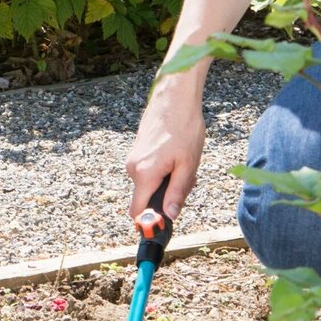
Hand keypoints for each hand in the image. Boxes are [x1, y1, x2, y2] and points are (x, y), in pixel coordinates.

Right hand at [126, 80, 204, 220]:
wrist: (174, 97)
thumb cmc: (184, 127)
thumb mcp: (188, 165)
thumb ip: (177, 193)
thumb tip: (170, 215)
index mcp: (144, 174)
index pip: (137, 211)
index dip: (150, 221)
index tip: (165, 222)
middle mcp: (133, 168)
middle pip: (146, 198)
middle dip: (166, 197)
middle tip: (187, 180)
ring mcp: (133, 159)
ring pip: (149, 184)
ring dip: (167, 182)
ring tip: (184, 163)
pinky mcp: (137, 152)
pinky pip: (149, 172)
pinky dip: (163, 171)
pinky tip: (177, 156)